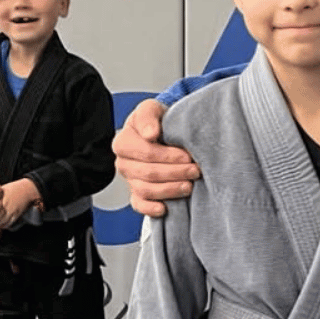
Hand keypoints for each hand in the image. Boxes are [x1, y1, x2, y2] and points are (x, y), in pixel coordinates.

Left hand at [0, 178, 38, 228]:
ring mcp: (11, 211)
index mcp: (0, 200)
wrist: (27, 189)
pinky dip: (5, 225)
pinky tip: (3, 223)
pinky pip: (9, 223)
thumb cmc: (14, 188)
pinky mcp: (17, 214)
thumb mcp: (2, 189)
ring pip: (1, 223)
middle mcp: (5, 206)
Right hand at [113, 99, 199, 217]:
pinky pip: (139, 205)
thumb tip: (150, 133)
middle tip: (195, 170)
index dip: (168, 156)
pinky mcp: (136, 192)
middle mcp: (123, 162)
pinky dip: (150, 209)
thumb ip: (148, 117)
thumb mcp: (152, 109)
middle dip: (174, 173)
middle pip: (147, 173)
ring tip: (189, 186)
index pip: (146, 153)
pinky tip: (165, 208)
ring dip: (169, 190)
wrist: (163, 129)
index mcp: (123, 141)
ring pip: (145, 190)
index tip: (188, 155)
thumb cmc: (157, 119)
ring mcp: (129, 179)